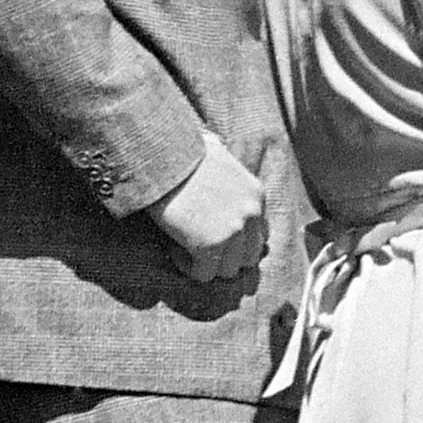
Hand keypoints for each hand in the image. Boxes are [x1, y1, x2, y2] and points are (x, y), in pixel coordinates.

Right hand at [151, 135, 267, 282]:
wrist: (163, 157)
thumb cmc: (181, 151)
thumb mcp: (217, 154)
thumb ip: (224, 166)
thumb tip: (214, 148)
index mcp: (256, 195)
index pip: (259, 232)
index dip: (238, 239)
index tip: (216, 235)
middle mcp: (251, 215)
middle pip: (248, 256)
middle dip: (227, 256)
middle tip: (202, 249)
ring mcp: (233, 232)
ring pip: (228, 270)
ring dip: (208, 264)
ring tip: (187, 249)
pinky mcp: (210, 246)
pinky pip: (203, 274)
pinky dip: (188, 268)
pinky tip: (175, 251)